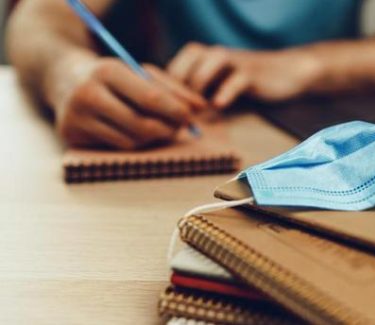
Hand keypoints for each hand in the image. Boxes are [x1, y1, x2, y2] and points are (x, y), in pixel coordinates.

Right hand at [51, 55, 205, 149]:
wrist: (65, 79)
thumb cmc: (115, 77)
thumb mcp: (142, 73)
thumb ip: (174, 89)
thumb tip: (201, 108)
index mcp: (108, 71)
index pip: (150, 98)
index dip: (175, 111)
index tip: (190, 117)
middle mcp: (88, 93)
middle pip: (141, 125)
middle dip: (167, 130)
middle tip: (179, 128)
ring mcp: (76, 116)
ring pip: (131, 141)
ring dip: (152, 139)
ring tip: (157, 127)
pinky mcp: (70, 135)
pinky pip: (116, 148)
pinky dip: (133, 143)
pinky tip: (135, 132)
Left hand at [167, 44, 322, 108]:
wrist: (285, 73)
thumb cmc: (246, 83)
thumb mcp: (218, 84)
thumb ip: (198, 94)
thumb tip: (173, 115)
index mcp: (203, 56)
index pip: (173, 67)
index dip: (166, 89)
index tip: (166, 112)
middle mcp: (215, 54)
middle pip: (186, 63)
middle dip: (178, 89)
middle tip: (178, 113)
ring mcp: (234, 62)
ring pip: (207, 66)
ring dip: (197, 87)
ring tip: (196, 110)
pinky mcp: (252, 73)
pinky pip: (235, 80)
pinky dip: (225, 92)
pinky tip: (219, 106)